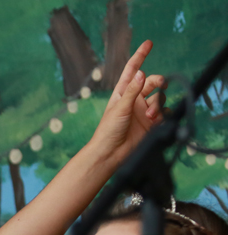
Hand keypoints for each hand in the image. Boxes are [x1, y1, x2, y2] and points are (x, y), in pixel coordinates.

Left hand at [88, 39, 166, 167]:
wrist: (111, 153)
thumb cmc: (108, 130)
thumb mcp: (119, 108)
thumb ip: (132, 91)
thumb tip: (142, 73)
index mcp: (122, 93)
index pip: (132, 70)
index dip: (140, 56)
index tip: (148, 43)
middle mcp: (134, 100)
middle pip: (151, 82)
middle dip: (158, 81)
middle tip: (161, 83)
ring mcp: (143, 111)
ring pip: (159, 98)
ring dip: (158, 104)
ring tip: (150, 116)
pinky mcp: (151, 123)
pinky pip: (164, 113)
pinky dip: (163, 114)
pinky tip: (156, 120)